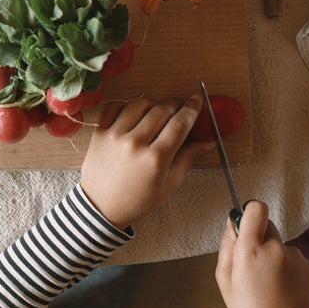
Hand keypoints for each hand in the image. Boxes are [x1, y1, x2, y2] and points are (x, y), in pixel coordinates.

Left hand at [80, 95, 212, 228]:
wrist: (102, 206)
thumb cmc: (137, 200)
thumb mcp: (169, 184)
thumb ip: (189, 158)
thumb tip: (208, 141)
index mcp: (155, 158)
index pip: (179, 123)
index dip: (191, 109)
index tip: (197, 101)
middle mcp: (134, 143)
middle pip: (162, 110)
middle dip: (176, 104)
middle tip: (182, 106)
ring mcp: (114, 135)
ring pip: (139, 103)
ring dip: (154, 103)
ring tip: (159, 111)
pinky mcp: (100, 132)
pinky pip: (115, 106)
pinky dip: (127, 104)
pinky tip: (135, 111)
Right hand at [215, 200, 308, 307]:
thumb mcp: (225, 278)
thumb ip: (226, 244)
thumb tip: (232, 221)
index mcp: (251, 251)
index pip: (256, 208)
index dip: (249, 211)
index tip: (246, 219)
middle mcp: (276, 249)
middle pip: (267, 224)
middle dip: (259, 237)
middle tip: (253, 261)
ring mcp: (296, 257)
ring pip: (280, 242)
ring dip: (274, 254)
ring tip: (269, 280)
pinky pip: (293, 256)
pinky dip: (287, 265)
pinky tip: (282, 284)